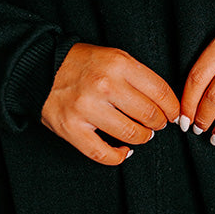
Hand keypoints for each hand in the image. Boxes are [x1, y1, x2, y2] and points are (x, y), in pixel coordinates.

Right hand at [41, 43, 180, 164]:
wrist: (41, 68)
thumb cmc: (82, 64)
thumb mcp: (114, 57)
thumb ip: (138, 76)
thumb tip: (166, 103)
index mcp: (118, 64)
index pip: (160, 92)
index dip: (173, 107)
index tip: (174, 114)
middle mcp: (103, 85)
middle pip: (149, 114)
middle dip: (159, 123)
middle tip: (156, 124)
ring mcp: (86, 108)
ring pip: (130, 134)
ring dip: (141, 138)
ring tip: (141, 134)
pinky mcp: (71, 128)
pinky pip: (103, 153)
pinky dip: (118, 156)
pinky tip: (123, 151)